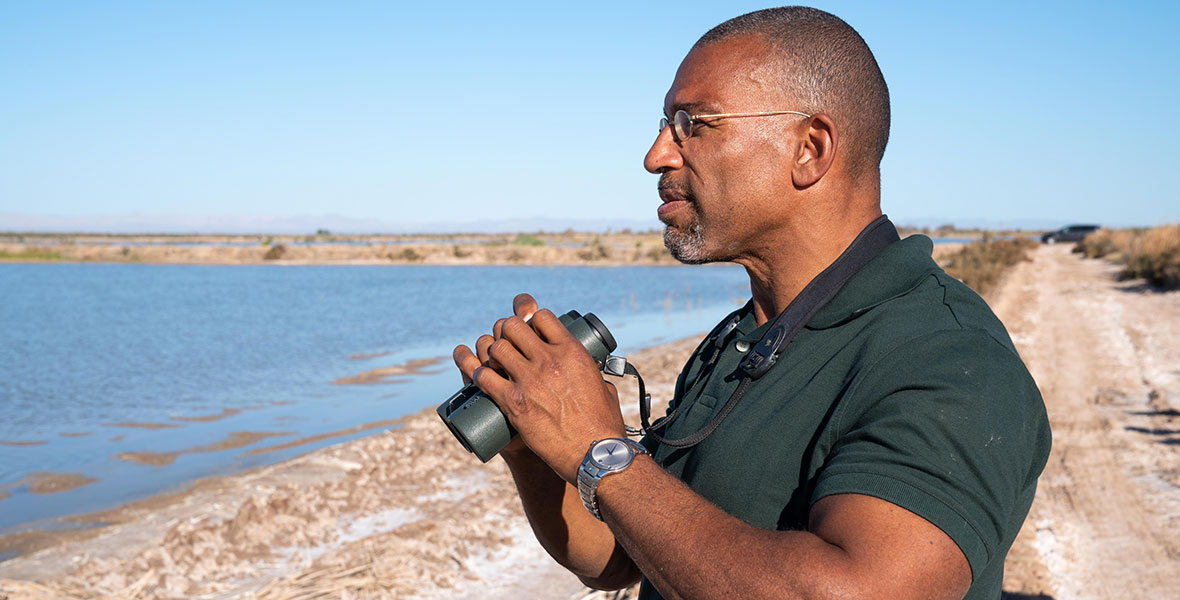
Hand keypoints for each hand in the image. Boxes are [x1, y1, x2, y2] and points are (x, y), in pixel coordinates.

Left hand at [468, 294, 626, 481]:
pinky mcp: (513, 403)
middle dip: (506, 331)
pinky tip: (480, 375)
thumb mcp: (603, 386)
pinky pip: (484, 377)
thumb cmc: (603, 424)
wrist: (595, 454)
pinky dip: (477, 373)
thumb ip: (593, 373)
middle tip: (507, 344)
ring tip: (494, 361)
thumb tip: (591, 370)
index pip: (541, 316)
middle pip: (512, 326)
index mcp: (572, 352)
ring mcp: (529, 381)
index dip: (530, 319)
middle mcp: (549, 361)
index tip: (528, 328)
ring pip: (496, 348)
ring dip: (491, 352)